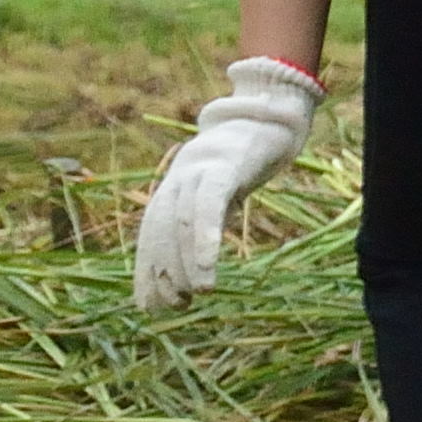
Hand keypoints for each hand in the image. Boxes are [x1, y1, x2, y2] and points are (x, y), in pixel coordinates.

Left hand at [127, 57, 315, 308]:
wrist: (272, 114)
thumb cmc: (249, 159)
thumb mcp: (224, 193)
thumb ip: (207, 220)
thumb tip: (197, 264)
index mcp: (174, 186)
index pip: (153, 234)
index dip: (149, 270)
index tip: (150, 306)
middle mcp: (177, 178)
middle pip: (161, 230)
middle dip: (163, 271)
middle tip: (171, 306)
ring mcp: (197, 170)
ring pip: (180, 222)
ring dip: (184, 262)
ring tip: (195, 295)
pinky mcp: (223, 166)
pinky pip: (208, 206)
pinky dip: (203, 238)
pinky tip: (206, 268)